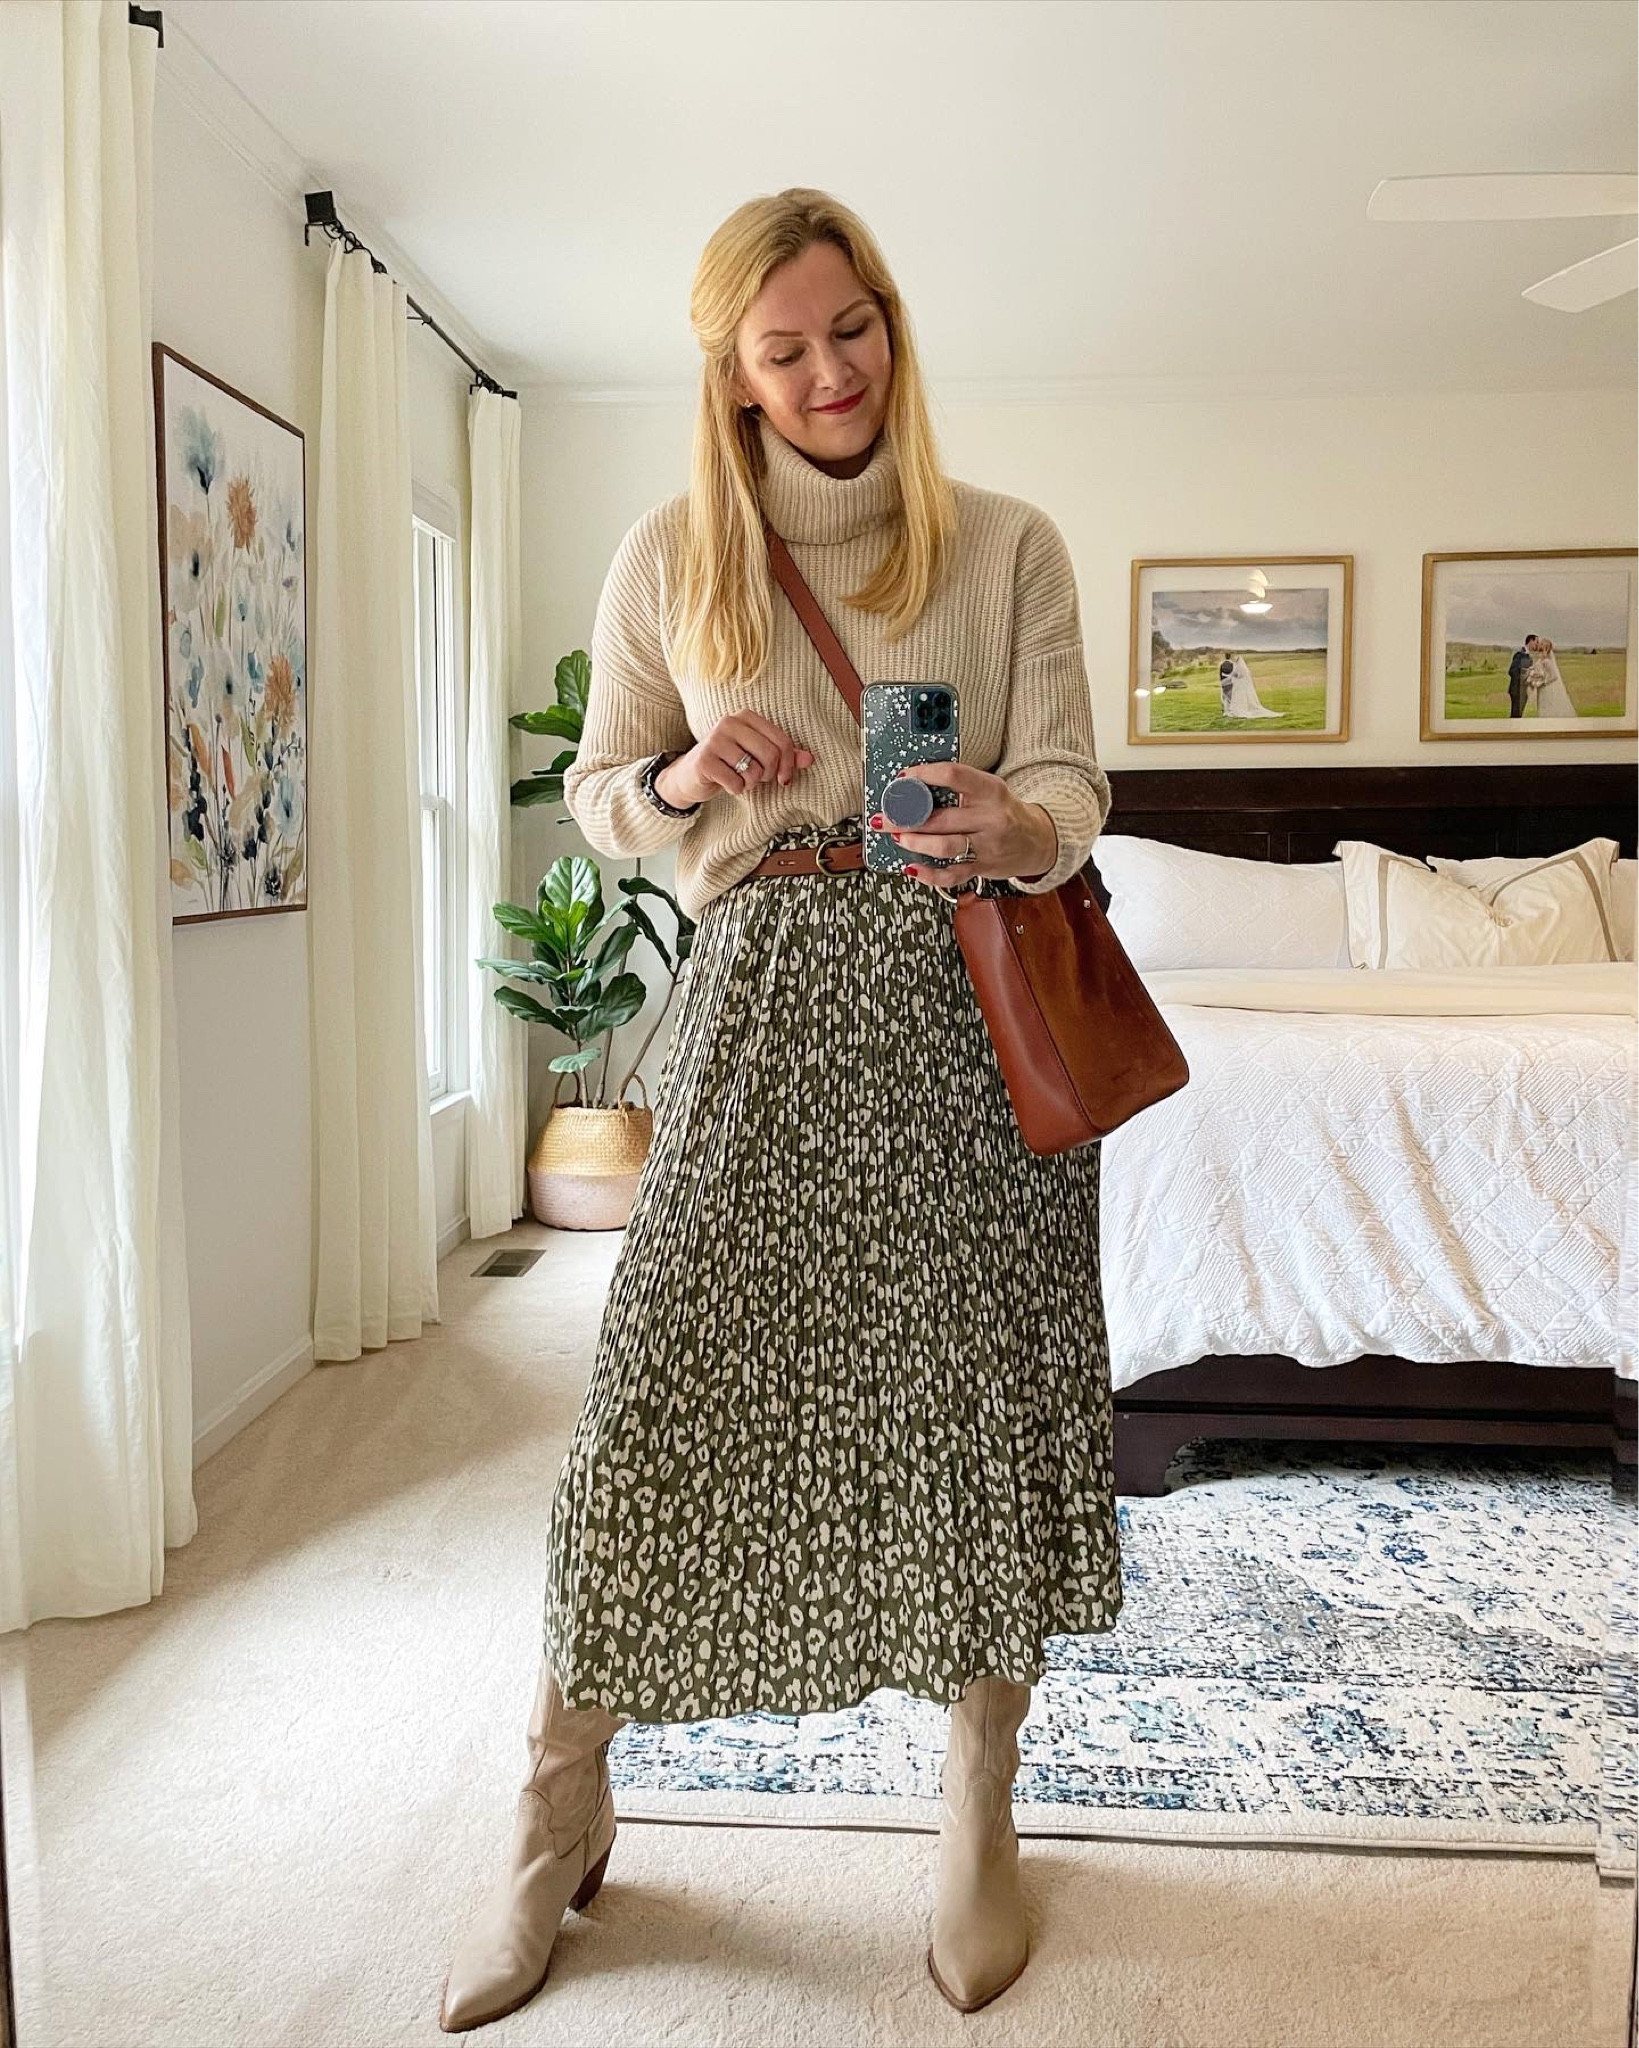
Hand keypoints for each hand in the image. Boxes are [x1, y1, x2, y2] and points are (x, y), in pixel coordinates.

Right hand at [656, 712, 814, 807]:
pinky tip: (726, 783)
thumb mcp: (758, 756)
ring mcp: (715, 740)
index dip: (789, 764)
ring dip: (751, 783)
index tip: (784, 779)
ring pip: (754, 770)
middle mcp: (729, 723)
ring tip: (740, 779)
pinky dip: (736, 789)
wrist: (691, 775)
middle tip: (759, 780)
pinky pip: (736, 783)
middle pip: (770, 754)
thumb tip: (810, 759)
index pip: (782, 740)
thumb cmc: (730, 763)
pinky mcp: (705, 760)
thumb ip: (784, 755)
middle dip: (769, 775)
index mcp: (746, 717)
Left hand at [872, 761, 1057, 888]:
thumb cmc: (1004, 812)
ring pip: (944, 846)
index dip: (923, 775)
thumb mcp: (989, 791)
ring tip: (898, 838)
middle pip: (941, 817)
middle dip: (906, 818)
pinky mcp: (982, 867)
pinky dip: (928, 875)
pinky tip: (912, 869)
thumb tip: (913, 786)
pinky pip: (952, 875)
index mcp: (991, 791)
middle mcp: (991, 818)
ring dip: (915, 843)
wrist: (1037, 840)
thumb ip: (960, 788)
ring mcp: (987, 845)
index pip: (953, 776)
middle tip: (885, 817)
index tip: (902, 779)